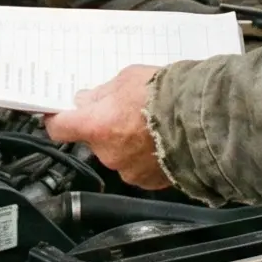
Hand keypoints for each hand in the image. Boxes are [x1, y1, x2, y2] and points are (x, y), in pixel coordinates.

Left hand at [44, 64, 169, 189]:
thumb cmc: (168, 95)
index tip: (58, 115)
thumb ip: (102, 94)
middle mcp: (107, 153)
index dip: (57, 120)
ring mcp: (128, 170)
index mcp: (96, 126)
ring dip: (127, 143)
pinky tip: (161, 141)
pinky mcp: (150, 182)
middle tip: (126, 111)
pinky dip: (146, 157)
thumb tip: (86, 101)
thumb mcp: (127, 79)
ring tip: (150, 125)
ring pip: (118, 155)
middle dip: (105, 127)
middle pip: (93, 140)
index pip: (59, 128)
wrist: (203, 119)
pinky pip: (139, 168)